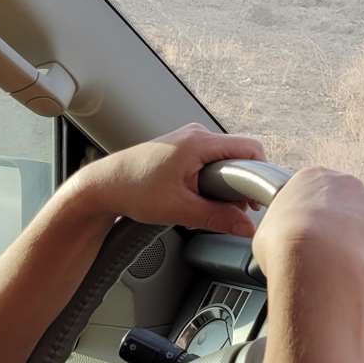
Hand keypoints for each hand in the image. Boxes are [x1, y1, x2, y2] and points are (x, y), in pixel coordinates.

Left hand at [72, 123, 266, 236]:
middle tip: (234, 209)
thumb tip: (246, 228)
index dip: (261, 174)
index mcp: (199, 142)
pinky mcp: (183, 148)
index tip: (258, 199)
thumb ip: (218, 218)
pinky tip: (200, 197)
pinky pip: (211, 160)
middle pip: (239, 155)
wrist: (103, 185)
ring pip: (225, 159)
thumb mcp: (180, 209)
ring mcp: (189, 139)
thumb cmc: (133, 190)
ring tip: (211, 204)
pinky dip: (213, 179)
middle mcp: (197, 134)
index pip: (250, 149)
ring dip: (226, 183)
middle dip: (242, 183)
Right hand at [252, 166, 363, 292]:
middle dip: (338, 229)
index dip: (312, 220)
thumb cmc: (285, 247)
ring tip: (341, 267)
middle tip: (326, 255)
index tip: (308, 238)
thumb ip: (281, 228)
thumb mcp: (266, 232)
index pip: (315, 195)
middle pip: (344, 206)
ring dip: (357, 243)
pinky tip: (357, 271)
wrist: (317, 261)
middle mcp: (345, 183)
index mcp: (312, 178)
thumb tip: (280, 243)